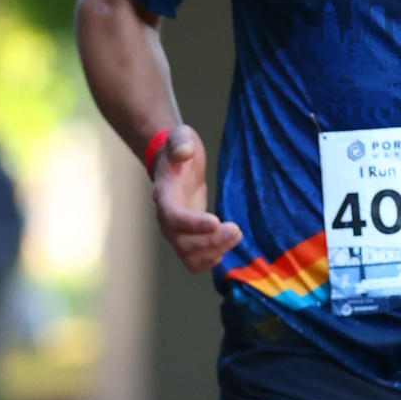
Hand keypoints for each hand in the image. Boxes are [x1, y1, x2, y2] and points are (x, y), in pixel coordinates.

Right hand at [151, 125, 241, 273]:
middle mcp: (166, 219)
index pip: (173, 216)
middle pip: (182, 243)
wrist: (177, 164)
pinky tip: (227, 245)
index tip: (216, 221)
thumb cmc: (180, 149)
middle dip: (210, 241)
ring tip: (236, 235)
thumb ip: (180, 142)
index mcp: (164, 196)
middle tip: (236, 230)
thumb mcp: (180, 137)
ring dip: (214, 252)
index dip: (192, 223)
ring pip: (189, 257)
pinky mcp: (188, 239)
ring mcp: (176, 232)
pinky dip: (212, 260)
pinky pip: (195, 262)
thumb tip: (185, 152)